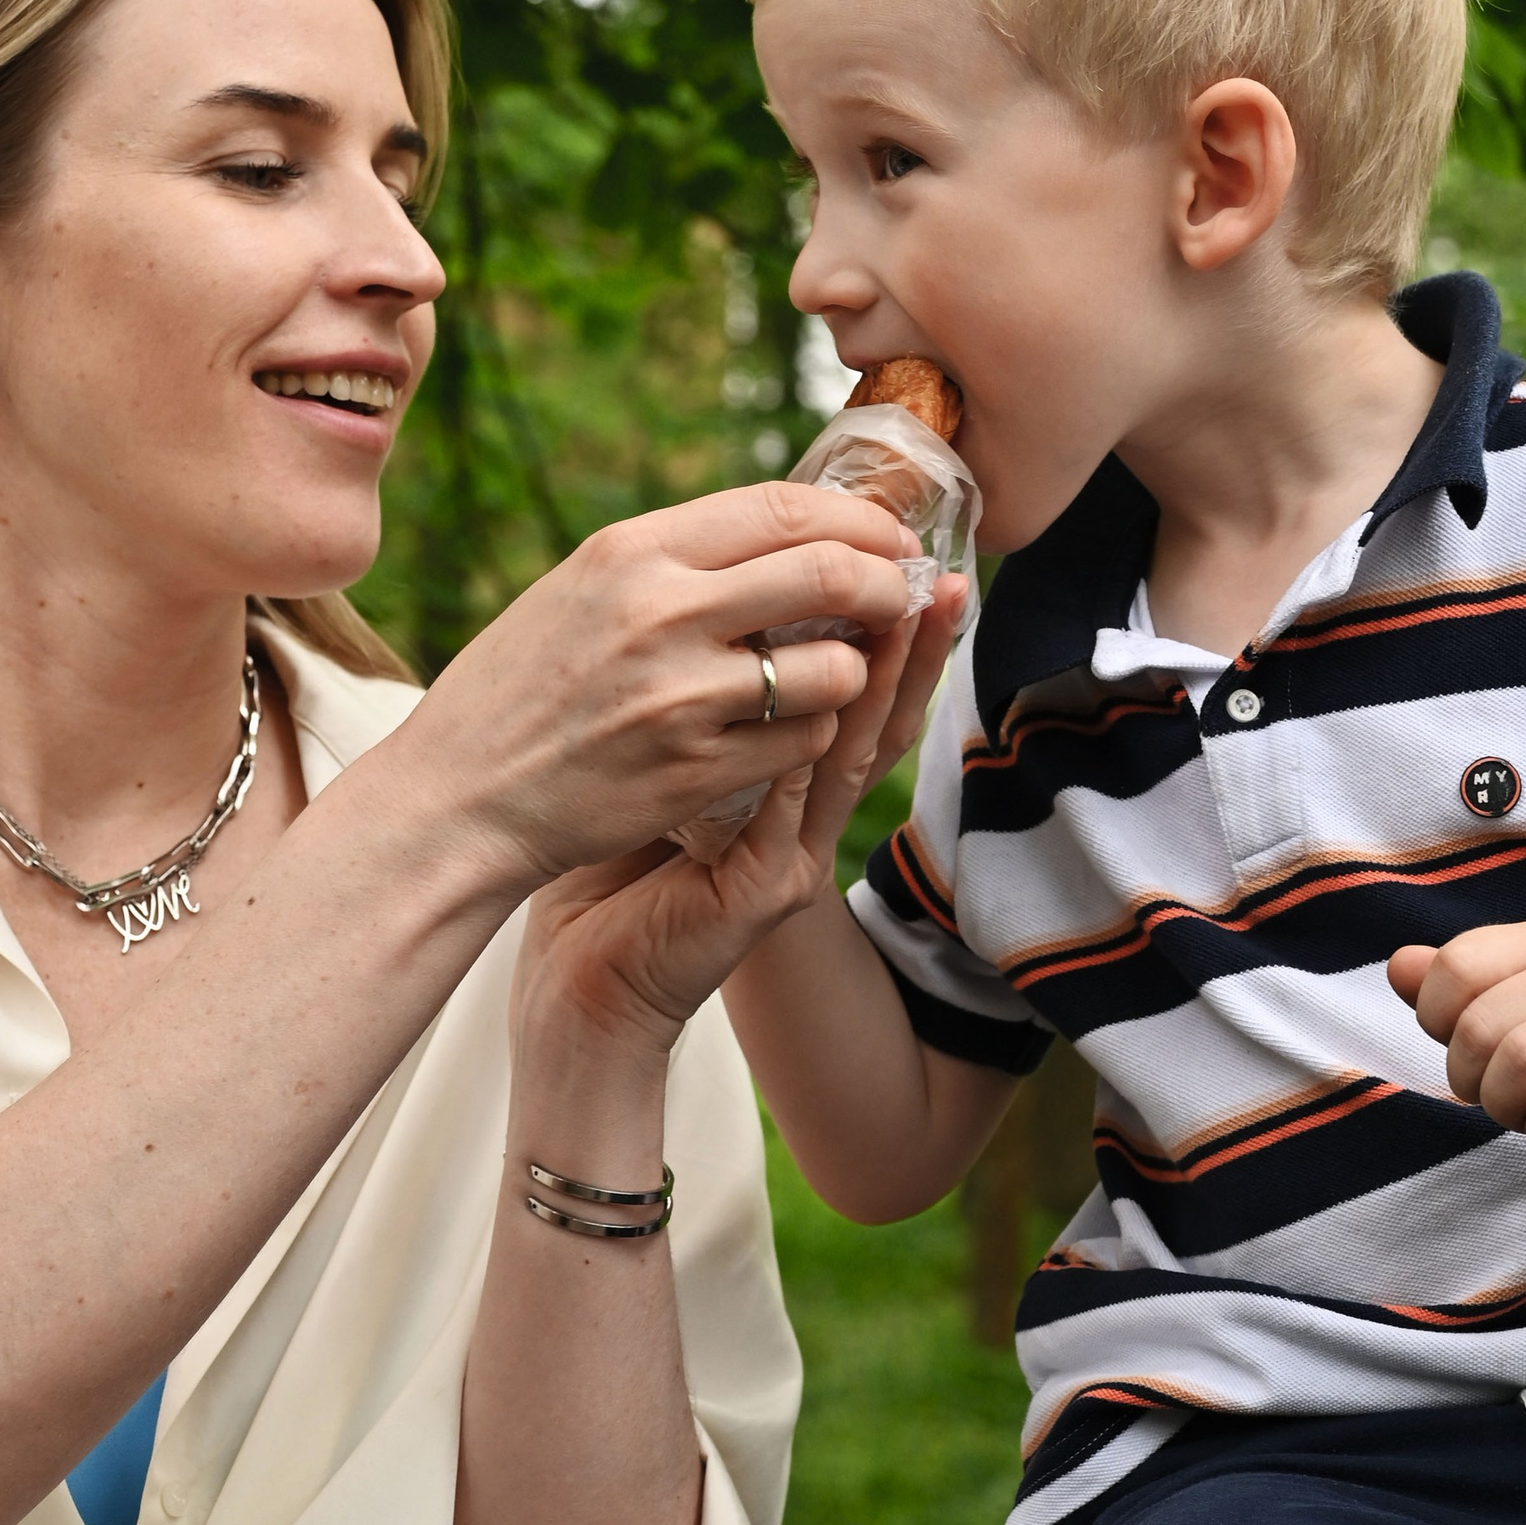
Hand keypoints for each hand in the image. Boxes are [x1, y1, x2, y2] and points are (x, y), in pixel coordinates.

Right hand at [400, 482, 916, 888]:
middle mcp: (660, 613)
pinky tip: (785, 736)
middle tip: (894, 600)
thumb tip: (788, 533)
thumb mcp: (579, 590)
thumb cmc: (519, 690)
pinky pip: (804, 743)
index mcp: (632, 551)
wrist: (455, 798)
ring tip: (831, 677)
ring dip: (852, 673)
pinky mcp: (695, 772)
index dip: (857, 519)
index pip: (783, 507)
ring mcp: (680, 697)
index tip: (886, 535)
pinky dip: (813, 736)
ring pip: (833, 668)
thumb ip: (675, 560)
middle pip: (829, 574)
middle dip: (884, 586)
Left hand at [515, 577, 968, 1059]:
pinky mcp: (761, 893)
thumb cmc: (605, 851)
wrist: (584, 975)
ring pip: (850, 756)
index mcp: (786, 771)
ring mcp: (791, 854)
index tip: (898, 549)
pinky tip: (820, 708)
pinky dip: (803, 756)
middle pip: (876, 710)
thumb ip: (698, 684)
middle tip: (941, 576)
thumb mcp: (660, 753)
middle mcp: (803, 811)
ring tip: (906, 619)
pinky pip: (788, 813)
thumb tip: (712, 584)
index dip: (878, 616)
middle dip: (912, 638)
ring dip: (883, 684)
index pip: (853, 679)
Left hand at [1388, 921, 1525, 1152]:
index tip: (1462, 1043)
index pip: (1454, 966)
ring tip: (1520, 1112)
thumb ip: (1457, 983)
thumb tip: (1398, 965)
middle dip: (1468, 1077)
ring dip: (1503, 1106)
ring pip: (1523, 1062)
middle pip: (1481, 1025)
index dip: (1436, 1018)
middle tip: (1491, 1093)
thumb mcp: (1525, 995)